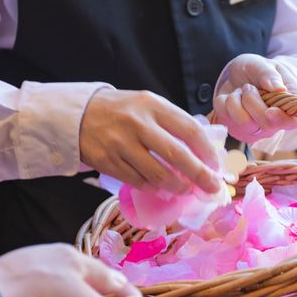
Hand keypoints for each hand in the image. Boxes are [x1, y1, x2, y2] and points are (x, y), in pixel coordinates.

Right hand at [80, 89, 221, 194]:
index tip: (216, 166)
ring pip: (158, 175)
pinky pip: (138, 182)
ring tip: (185, 190)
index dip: (207, 152)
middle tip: (211, 189)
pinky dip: (154, 189)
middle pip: (177, 156)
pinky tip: (161, 190)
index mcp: (153, 106)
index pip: (190, 130)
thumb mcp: (148, 105)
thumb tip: (203, 153)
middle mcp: (138, 124)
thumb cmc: (123, 112)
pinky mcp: (109, 163)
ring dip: (176, 187)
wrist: (79, 115)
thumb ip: (172, 124)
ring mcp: (121, 145)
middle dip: (199, 176)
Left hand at [213, 54, 296, 142]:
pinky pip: (223, 117)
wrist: (236, 75)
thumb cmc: (257, 71)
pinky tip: (232, 98)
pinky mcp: (234, 129)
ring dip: (237, 100)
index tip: (270, 110)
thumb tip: (279, 88)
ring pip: (243, 122)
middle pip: (266, 124)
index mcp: (288, 107)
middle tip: (248, 86)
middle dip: (252, 100)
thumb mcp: (264, 64)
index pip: (293, 122)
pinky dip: (223, 102)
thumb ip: (270, 74)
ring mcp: (253, 130)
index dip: (282, 119)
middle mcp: (273, 124)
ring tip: (241, 91)